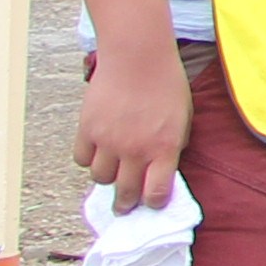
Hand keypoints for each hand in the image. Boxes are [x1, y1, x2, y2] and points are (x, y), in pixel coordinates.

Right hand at [76, 40, 189, 214]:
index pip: (156, 192)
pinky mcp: (87, 130)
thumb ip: (173, 144)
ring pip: (100, 178)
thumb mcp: (183, 116)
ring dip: (107, 177)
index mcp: (164, 147)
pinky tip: (96, 151)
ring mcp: (108, 141)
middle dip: (125, 204)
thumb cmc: (166, 84)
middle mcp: (135, 150)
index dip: (153, 202)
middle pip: (125, 192)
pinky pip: (82, 159)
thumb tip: (163, 166)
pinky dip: (88, 159)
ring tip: (112, 170)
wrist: (138, 58)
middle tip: (123, 207)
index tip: (151, 203)